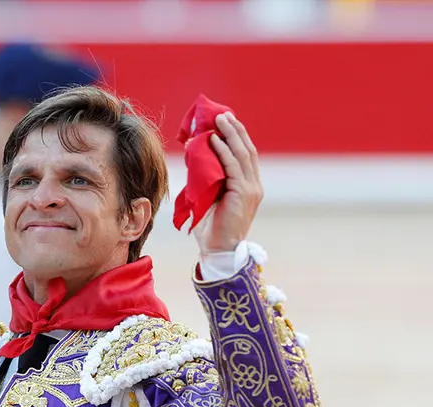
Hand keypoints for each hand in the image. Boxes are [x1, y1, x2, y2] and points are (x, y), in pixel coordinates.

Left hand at [193, 112, 262, 253]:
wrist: (218, 249)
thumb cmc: (211, 225)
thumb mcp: (209, 195)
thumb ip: (207, 176)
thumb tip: (194, 153)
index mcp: (250, 185)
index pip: (246, 154)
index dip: (237, 135)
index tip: (226, 120)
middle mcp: (254, 185)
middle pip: (247, 149)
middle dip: (235, 130)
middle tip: (222, 114)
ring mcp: (251, 189)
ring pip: (242, 154)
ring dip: (230, 134)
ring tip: (218, 120)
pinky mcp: (243, 194)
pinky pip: (232, 166)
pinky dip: (223, 151)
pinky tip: (213, 140)